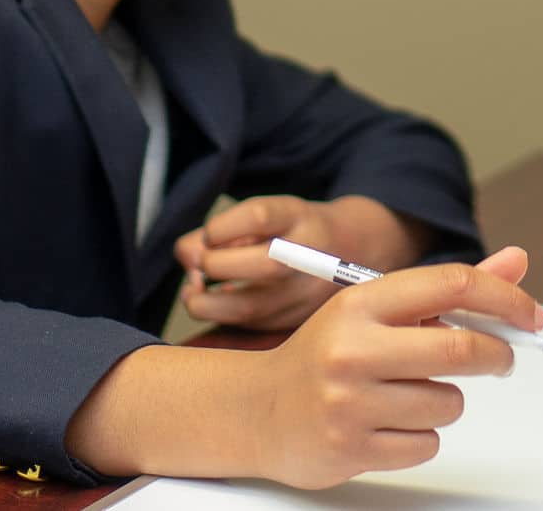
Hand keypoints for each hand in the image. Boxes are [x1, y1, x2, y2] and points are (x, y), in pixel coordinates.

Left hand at [176, 194, 432, 330]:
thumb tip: (186, 255)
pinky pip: (247, 327)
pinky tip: (218, 302)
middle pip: (262, 265)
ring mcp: (306, 294)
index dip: (222, 226)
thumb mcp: (269, 214)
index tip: (212, 232)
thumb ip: (220, 231)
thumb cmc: (296, 230)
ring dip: (205, 302)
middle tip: (202, 264)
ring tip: (195, 291)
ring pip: (248, 308)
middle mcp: (311, 257)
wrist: (357, 250)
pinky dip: (221, 317)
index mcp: (303, 219)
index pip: (261, 216)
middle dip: (215, 265)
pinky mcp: (295, 322)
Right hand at [253, 245, 542, 487]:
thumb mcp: (380, 310)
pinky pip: (428, 444)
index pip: (452, 284)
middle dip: (497, 355)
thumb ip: (449, 290)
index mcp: (361, 303)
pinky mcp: (351, 449)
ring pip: (449, 403)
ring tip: (410, 394)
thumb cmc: (330, 354)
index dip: (505, 297)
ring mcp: (349, 403)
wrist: (258, 411)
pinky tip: (390, 423)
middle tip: (500, 358)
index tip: (531, 315)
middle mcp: (352, 350)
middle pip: (462, 348)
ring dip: (446, 400)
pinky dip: (423, 436)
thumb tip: (516, 260)